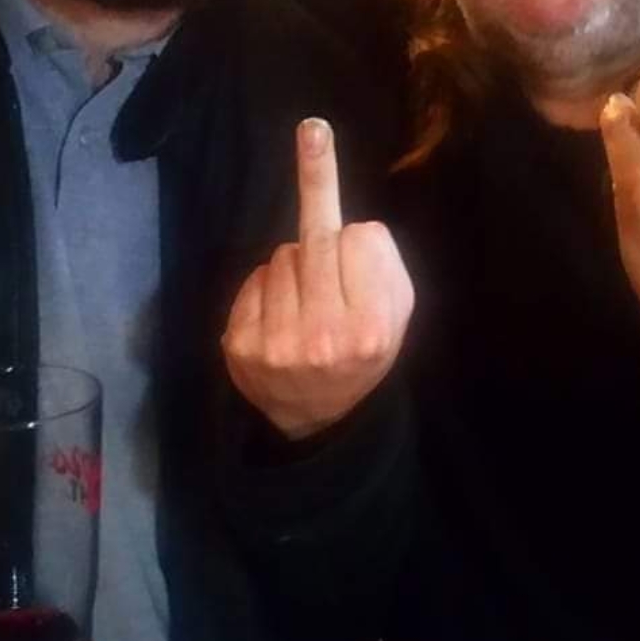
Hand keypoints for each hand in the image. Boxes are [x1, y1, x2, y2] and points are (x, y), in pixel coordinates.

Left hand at [222, 118, 414, 440]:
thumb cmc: (361, 351)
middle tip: (327, 261)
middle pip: (318, 237)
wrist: (316, 416)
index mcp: (370, 330)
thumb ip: (386, 263)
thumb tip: (356, 224)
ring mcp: (277, 342)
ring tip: (306, 302)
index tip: (355, 246)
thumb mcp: (397, 314)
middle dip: (325, 242)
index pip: (360, 236)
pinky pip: (256, 277)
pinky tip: (279, 315)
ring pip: (283, 254)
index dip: (360, 241)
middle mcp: (323, 337)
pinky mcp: (242, 344)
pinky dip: (268, 285)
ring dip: (295, 266)